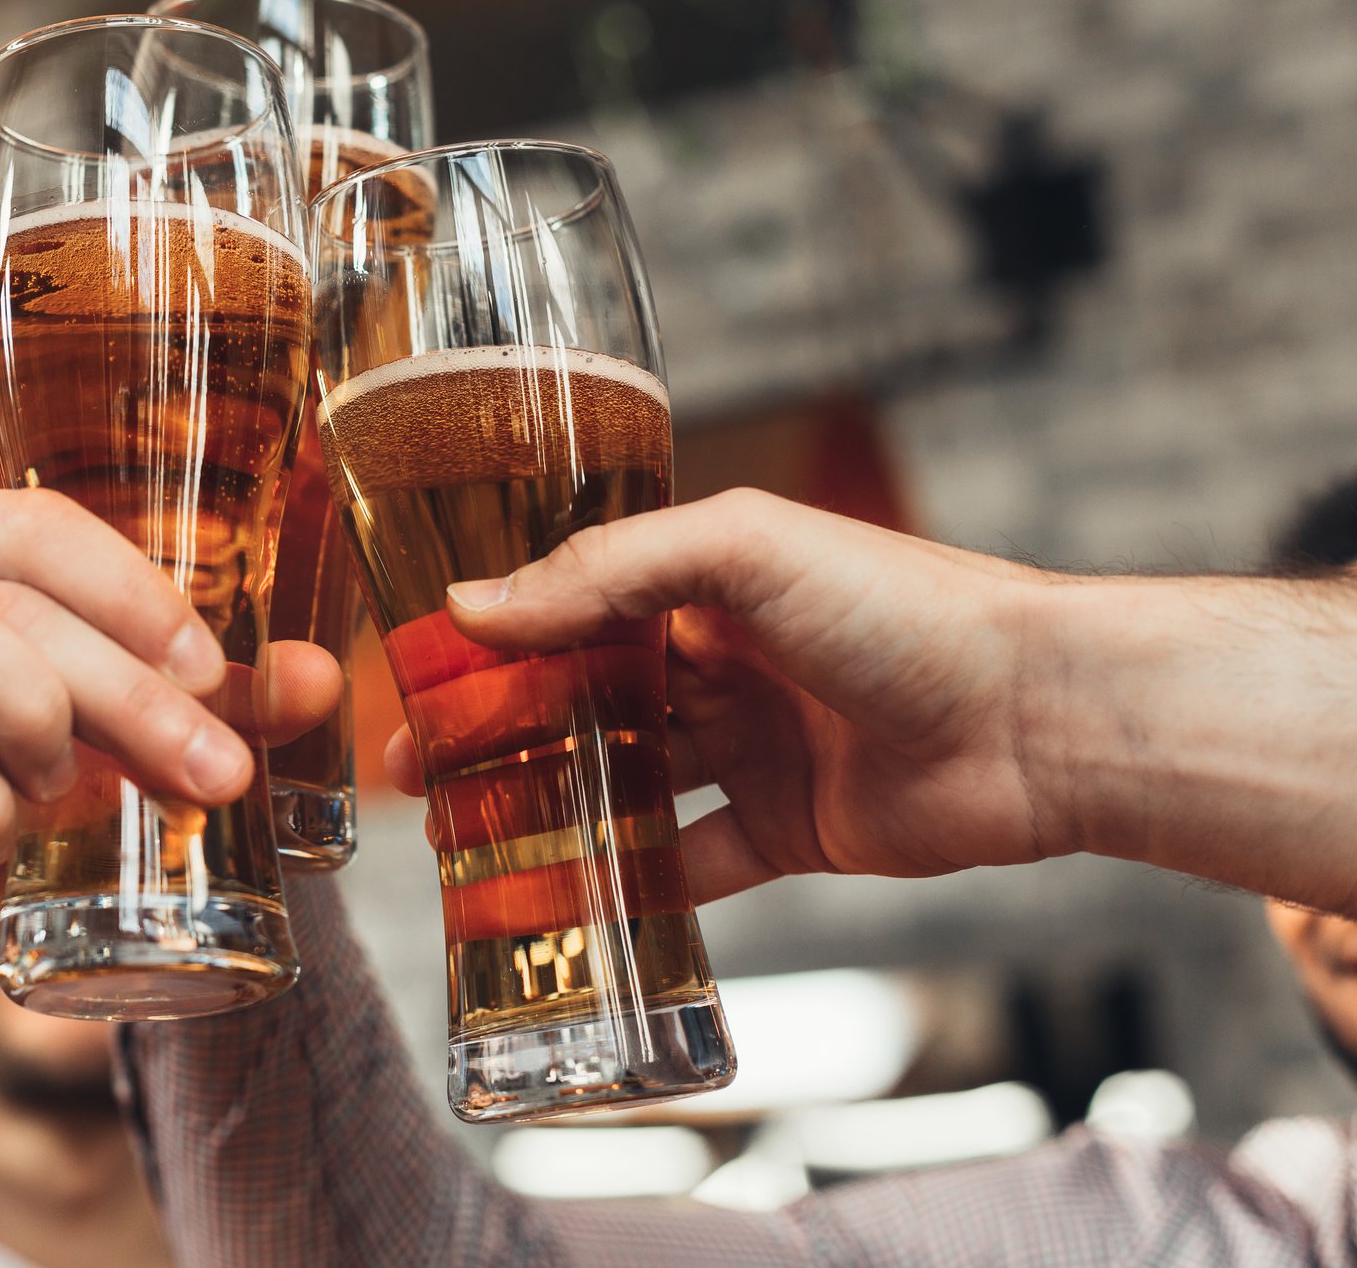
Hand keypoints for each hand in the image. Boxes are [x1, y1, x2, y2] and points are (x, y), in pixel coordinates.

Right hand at [0, 490, 339, 1066]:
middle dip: (127, 684)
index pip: (32, 524)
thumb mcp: (99, 754)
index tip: (217, 674)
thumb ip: (196, 707)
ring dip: (42, 715)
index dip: (135, 589)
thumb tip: (317, 677)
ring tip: (71, 789)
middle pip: (1, 593)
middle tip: (212, 769)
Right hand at [382, 488, 1063, 903]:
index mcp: (706, 584)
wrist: (1035, 719)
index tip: (418, 675)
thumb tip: (474, 605)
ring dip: (550, 807)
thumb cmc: (902, 608)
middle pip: (584, 699)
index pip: (573, 607)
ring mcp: (751, 748)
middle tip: (417, 771)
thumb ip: (605, 574)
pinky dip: (632, 882)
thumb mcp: (742, 553)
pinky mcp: (785, 830)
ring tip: (464, 839)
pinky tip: (567, 899)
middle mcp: (722, 662)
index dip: (495, 640)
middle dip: (500, 732)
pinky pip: (689, 862)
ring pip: (625, 782)